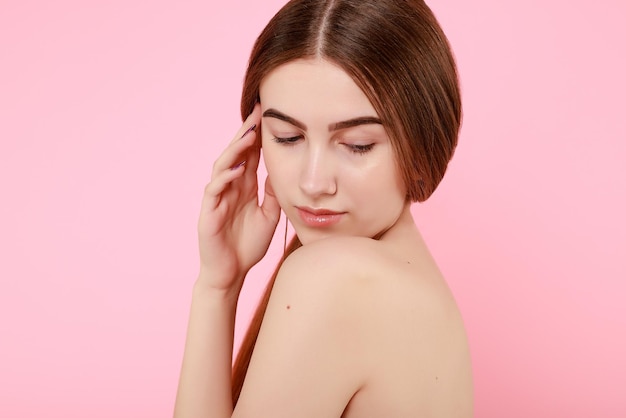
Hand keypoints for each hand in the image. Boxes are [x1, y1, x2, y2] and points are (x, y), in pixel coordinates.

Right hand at [197, 104, 280, 291]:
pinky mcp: (209, 213)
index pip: (250, 155)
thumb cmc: (248, 245)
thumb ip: (273, 193)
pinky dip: (225, 178)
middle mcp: (229, 188)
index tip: (268, 115)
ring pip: (223, 167)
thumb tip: (282, 171)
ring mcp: (217, 198)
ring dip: (235, 150)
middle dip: (246, 133)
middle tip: (257, 112)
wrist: (232, 273)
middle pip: (236, 154)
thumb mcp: (269, 215)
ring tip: (249, 135)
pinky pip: (214, 191)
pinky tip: (237, 169)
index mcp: (244, 187)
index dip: (257, 136)